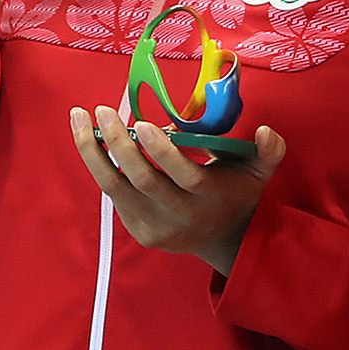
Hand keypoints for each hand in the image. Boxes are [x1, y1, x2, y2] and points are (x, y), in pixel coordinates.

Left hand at [68, 105, 287, 274]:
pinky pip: (113, 193)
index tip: (144, 123)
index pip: (184, 176)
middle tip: (103, 110)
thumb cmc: (236, 192)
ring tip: (79, 117)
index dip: (163, 152)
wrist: (221, 239)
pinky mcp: (138, 230)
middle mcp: (180, 215)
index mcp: (209, 198)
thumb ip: (269, 152)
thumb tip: (266, 131)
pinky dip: (97, 163)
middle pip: (143, 181)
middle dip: (119, 144)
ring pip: (116, 188)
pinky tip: (88, 137)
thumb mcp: (259, 172)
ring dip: (93, 152)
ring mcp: (155, 226)